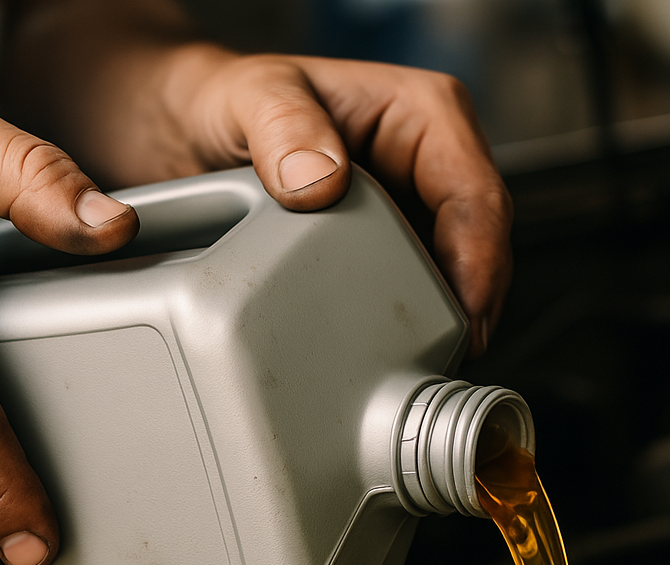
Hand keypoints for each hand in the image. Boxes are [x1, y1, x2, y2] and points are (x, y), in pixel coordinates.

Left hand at [164, 51, 512, 355]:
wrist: (189, 131)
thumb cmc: (229, 98)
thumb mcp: (252, 96)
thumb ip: (284, 127)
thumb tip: (321, 181)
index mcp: (423, 114)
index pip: (475, 193)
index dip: (480, 260)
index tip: (464, 313)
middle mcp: (428, 162)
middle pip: (479, 244)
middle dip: (470, 305)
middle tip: (442, 358)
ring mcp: (410, 209)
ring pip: (455, 276)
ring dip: (444, 322)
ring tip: (419, 365)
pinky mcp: (387, 247)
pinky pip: (415, 291)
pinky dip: (410, 326)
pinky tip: (392, 354)